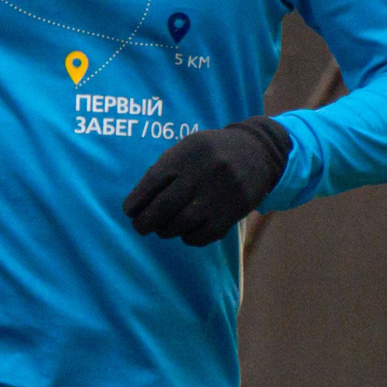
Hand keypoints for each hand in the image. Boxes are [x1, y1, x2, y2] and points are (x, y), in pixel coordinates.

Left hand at [123, 117, 292, 247]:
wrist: (257, 153)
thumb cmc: (210, 153)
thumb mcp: (187, 148)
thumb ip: (164, 170)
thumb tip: (138, 202)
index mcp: (187, 153)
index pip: (153, 181)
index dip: (137, 200)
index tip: (129, 211)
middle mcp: (203, 173)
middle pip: (165, 206)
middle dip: (146, 221)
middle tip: (140, 227)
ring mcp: (220, 194)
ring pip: (182, 224)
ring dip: (166, 231)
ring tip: (162, 229)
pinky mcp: (234, 212)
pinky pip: (204, 235)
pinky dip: (189, 238)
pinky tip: (185, 232)